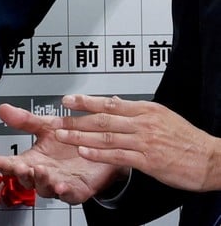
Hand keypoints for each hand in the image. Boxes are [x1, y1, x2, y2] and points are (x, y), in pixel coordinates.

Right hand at [0, 103, 123, 203]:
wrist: (102, 150)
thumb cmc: (72, 142)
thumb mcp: (47, 126)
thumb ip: (25, 120)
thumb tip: (3, 109)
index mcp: (33, 159)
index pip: (11, 162)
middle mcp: (43, 174)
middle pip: (26, 179)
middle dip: (20, 173)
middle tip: (18, 165)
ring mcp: (59, 183)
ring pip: (45, 188)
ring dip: (41, 181)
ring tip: (41, 170)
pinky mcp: (78, 190)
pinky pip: (69, 195)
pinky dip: (64, 192)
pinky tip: (61, 185)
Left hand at [56, 94, 220, 191]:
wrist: (212, 159)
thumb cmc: (187, 140)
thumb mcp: (161, 117)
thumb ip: (135, 110)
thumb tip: (114, 102)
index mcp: (145, 110)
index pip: (109, 104)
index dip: (86, 102)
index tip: (67, 100)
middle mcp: (143, 123)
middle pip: (102, 119)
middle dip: (75, 119)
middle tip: (56, 119)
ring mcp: (145, 142)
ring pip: (106, 136)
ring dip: (81, 135)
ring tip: (62, 135)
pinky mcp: (148, 161)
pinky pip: (119, 156)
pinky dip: (99, 153)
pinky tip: (84, 151)